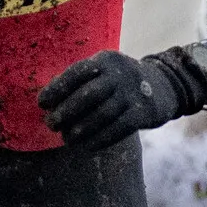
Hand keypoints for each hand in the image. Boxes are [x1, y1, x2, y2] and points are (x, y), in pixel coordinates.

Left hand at [40, 51, 187, 148]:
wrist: (164, 86)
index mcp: (106, 60)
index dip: (56, 88)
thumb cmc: (120, 82)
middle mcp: (121, 74)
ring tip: (67, 138)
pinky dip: (100, 139)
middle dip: (66, 111)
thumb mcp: (104, 71)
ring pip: (102, 114)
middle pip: (88, 95)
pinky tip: (87, 146)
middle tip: (51, 124)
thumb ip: (81, 81)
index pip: (77, 73)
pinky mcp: (143, 113)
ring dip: (81, 130)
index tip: (41, 103)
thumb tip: (49, 102)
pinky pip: (118, 129)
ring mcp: (133, 94)